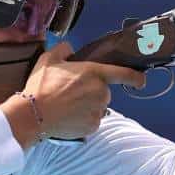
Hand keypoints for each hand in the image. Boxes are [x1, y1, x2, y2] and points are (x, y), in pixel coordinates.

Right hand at [1, 41, 146, 144]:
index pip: (125, 74)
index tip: (141, 80)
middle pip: (104, 91)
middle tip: (70, 93)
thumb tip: (70, 49)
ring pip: (98, 107)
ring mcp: (99, 111)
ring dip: (87, 105)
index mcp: (95, 74)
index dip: (136, 77)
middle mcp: (102, 93)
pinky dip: (83, 119)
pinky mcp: (93, 126)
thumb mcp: (49, 60)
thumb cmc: (41, 87)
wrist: (33, 115)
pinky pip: (92, 120)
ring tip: (67, 105)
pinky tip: (68, 116)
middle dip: (92, 92)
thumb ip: (63, 49)